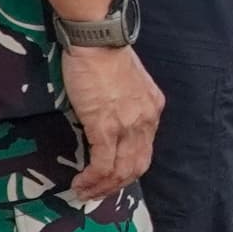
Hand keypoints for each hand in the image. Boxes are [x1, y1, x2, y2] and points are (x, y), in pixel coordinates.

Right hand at [63, 42, 161, 204]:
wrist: (97, 38)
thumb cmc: (105, 53)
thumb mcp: (126, 81)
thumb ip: (126, 102)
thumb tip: (111, 117)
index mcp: (152, 109)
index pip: (145, 150)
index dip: (128, 169)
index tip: (111, 178)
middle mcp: (146, 121)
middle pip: (137, 166)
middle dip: (116, 186)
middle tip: (96, 193)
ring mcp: (128, 126)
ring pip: (121, 171)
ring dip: (102, 187)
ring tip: (85, 193)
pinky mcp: (105, 127)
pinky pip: (103, 164)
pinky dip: (93, 179)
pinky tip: (81, 183)